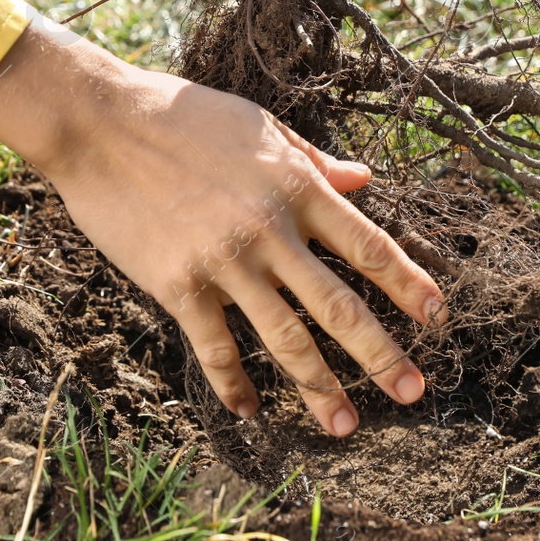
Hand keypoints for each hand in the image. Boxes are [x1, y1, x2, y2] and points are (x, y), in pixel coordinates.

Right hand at [0, 17, 446, 436]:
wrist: (101, 122)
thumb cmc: (183, 115)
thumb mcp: (260, 127)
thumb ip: (313, 160)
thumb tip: (363, 179)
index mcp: (298, 187)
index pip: (371, 247)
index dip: (409, 287)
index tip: (439, 319)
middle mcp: (271, 230)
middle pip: (340, 307)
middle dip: (382, 356)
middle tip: (414, 392)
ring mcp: (225, 262)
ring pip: (286, 339)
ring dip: (320, 388)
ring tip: (345, 425)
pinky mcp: (178, 286)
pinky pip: (216, 348)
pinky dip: (234, 383)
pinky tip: (249, 409)